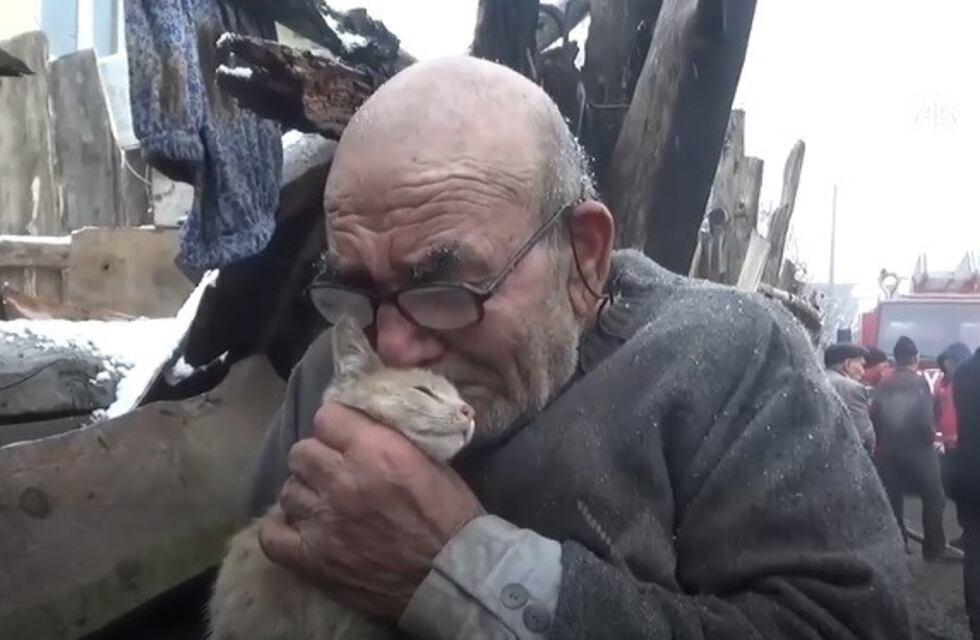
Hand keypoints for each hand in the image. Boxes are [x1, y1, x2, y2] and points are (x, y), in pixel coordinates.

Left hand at [258, 401, 483, 619]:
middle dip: (318, 458)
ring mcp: (322, 520)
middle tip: (335, 472)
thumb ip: (389, 438)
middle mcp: (342, 479)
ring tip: (324, 504)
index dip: (337, 426)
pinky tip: (300, 526)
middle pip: (301, 451)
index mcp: (375, 450)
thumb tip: (362, 424)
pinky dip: (282, 527)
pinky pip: (271, 533)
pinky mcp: (311, 558)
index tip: (345, 437)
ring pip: (288, 489)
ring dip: (306, 493)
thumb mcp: (429, 460)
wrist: (451, 575)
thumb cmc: (449, 515)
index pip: (327, 416)